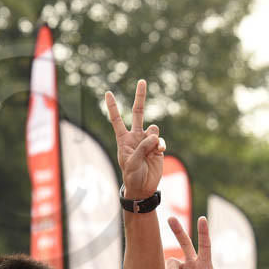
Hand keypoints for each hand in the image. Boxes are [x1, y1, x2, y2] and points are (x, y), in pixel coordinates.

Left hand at [106, 80, 164, 199]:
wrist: (143, 188)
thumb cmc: (132, 176)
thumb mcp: (132, 162)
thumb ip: (142, 147)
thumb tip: (154, 134)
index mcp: (124, 139)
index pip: (117, 120)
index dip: (113, 107)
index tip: (108, 93)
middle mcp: (136, 137)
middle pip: (138, 113)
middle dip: (140, 97)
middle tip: (142, 81)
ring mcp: (147, 141)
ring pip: (153, 129)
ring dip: (153, 138)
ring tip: (151, 150)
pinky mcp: (158, 148)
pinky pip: (161, 141)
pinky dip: (161, 145)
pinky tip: (159, 151)